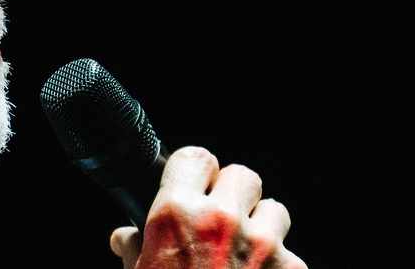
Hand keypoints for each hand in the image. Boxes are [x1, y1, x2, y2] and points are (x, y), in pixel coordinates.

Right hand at [110, 146, 306, 268]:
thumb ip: (132, 251)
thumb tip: (123, 238)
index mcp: (176, 214)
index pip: (195, 157)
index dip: (196, 171)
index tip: (196, 185)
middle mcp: (221, 220)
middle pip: (243, 175)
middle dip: (234, 194)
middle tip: (222, 222)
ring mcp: (261, 245)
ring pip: (275, 209)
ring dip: (263, 226)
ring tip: (245, 255)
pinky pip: (291, 254)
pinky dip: (278, 267)